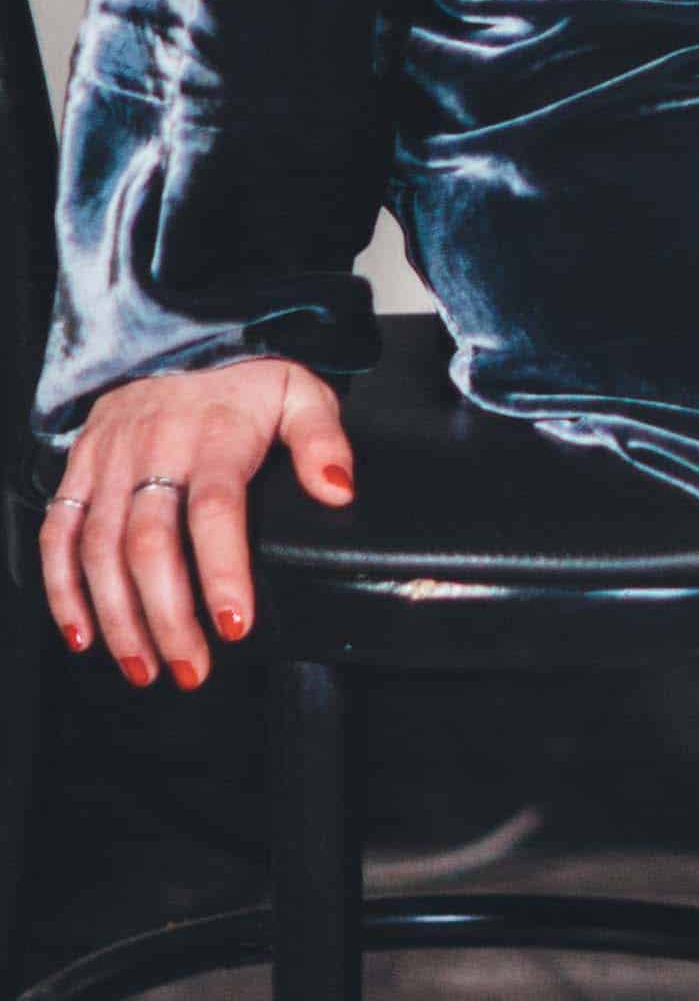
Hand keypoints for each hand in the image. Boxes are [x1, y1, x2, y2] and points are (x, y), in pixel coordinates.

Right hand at [37, 357, 352, 689]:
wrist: (180, 331)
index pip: (215, 508)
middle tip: (191, 668)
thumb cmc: (245, 379)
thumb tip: (339, 490)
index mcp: (215, 433)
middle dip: (166, 615)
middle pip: (150, 541)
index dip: (222, 570)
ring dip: (117, 616)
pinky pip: (58, 532)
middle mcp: (155, 446)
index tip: (235, 625)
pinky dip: (61, 587)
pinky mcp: (79, 466)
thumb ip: (323, 439)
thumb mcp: (300, 391)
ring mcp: (110, 458)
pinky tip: (82, 634)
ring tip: (144, 668)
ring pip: (100, 547)